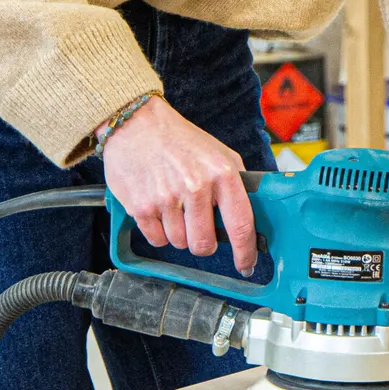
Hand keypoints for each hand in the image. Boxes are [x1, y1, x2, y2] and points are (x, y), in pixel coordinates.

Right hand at [102, 96, 256, 274]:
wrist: (137, 125)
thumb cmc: (181, 141)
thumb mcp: (219, 153)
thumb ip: (235, 182)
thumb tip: (251, 215)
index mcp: (222, 173)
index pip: (241, 223)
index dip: (245, 251)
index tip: (245, 264)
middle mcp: (196, 186)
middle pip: (205, 244)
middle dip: (204, 243)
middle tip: (199, 228)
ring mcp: (167, 198)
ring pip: (179, 243)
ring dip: (179, 234)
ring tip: (175, 208)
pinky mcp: (141, 207)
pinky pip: (157, 240)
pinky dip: (159, 232)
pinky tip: (159, 210)